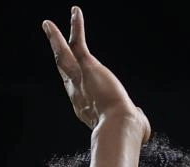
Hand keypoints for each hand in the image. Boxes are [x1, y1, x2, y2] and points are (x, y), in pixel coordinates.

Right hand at [41, 8, 148, 137]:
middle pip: (63, 70)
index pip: (78, 91)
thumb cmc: (126, 131)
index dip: (74, 83)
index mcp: (85, 107)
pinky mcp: (87, 65)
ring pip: (62, 54)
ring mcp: (78, 77)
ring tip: (48, 25)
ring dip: (55, 38)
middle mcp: (77, 92)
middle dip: (57, 56)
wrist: (118, 126)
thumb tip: (141, 123)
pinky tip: (75, 11)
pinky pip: (77, 41)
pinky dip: (76, 26)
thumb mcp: (128, 127)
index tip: (73, 78)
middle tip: (53, 46)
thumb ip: (133, 121)